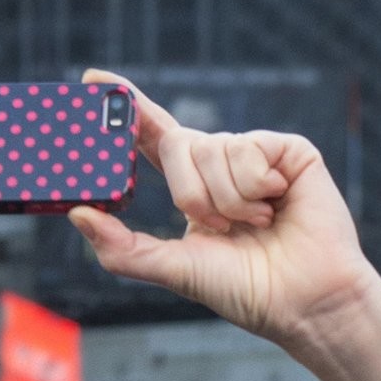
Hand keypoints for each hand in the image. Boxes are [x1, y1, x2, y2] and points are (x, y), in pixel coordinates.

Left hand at [68, 76, 380, 380]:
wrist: (303, 300)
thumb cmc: (246, 291)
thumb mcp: (175, 269)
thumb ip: (122, 247)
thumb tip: (77, 214)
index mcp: (194, 187)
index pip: (154, 138)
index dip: (129, 108)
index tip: (93, 80)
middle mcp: (223, 164)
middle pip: (178, 143)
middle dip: (191, 193)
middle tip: (221, 228)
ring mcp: (257, 153)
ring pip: (215, 148)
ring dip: (230, 199)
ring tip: (258, 223)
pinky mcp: (289, 150)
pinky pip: (250, 148)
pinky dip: (258, 186)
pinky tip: (279, 204)